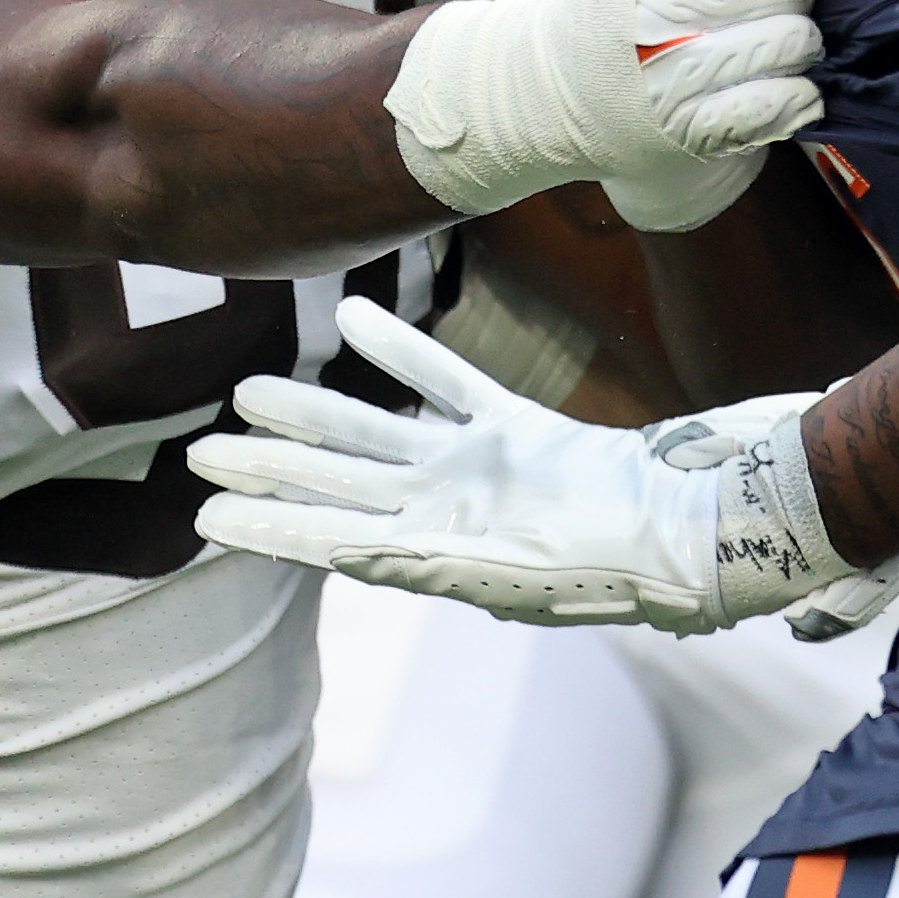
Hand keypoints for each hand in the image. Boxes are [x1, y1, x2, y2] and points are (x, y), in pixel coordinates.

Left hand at [190, 299, 857, 630]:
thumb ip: (437, 558)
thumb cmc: (620, 571)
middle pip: (338, 485)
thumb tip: (359, 554)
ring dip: (312, 415)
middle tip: (200, 451)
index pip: (334, 540)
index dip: (270, 525)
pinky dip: (403, 351)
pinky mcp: (519, 431)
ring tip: (246, 392)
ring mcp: (479, 470)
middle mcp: (447, 514)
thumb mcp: (513, 578)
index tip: (206, 517)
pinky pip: (448, 384)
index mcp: (441, 559)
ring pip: (375, 434)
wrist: (699, 536)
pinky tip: (354, 319)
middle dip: (269, 469)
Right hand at [385, 0, 824, 230]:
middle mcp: (660, 12)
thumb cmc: (624, 2)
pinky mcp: (694, 130)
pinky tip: (783, 84)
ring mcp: (676, 76)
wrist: (556, 87)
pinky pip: (780, 104)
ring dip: (801, 42)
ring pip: (793, 42)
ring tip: (779, 42)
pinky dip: (799, 94)